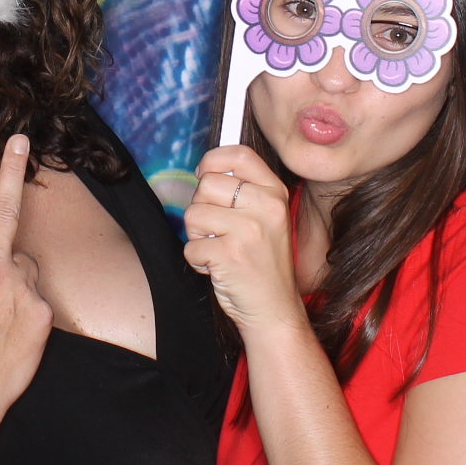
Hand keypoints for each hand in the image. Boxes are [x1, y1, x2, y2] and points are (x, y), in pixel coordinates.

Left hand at [181, 145, 300, 331]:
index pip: (239, 154)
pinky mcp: (229, 254)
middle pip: (207, 184)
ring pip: (193, 213)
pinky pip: (190, 246)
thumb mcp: (267, 219)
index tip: (205, 175)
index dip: (213, 160)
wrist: (274, 310)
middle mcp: (265, 207)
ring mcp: (248, 230)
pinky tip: (218, 267)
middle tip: (217, 230)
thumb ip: (244, 192)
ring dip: (197, 236)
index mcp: (275, 193)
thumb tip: (206, 170)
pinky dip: (197, 260)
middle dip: (202, 207)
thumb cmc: (264, 264)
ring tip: (219, 249)